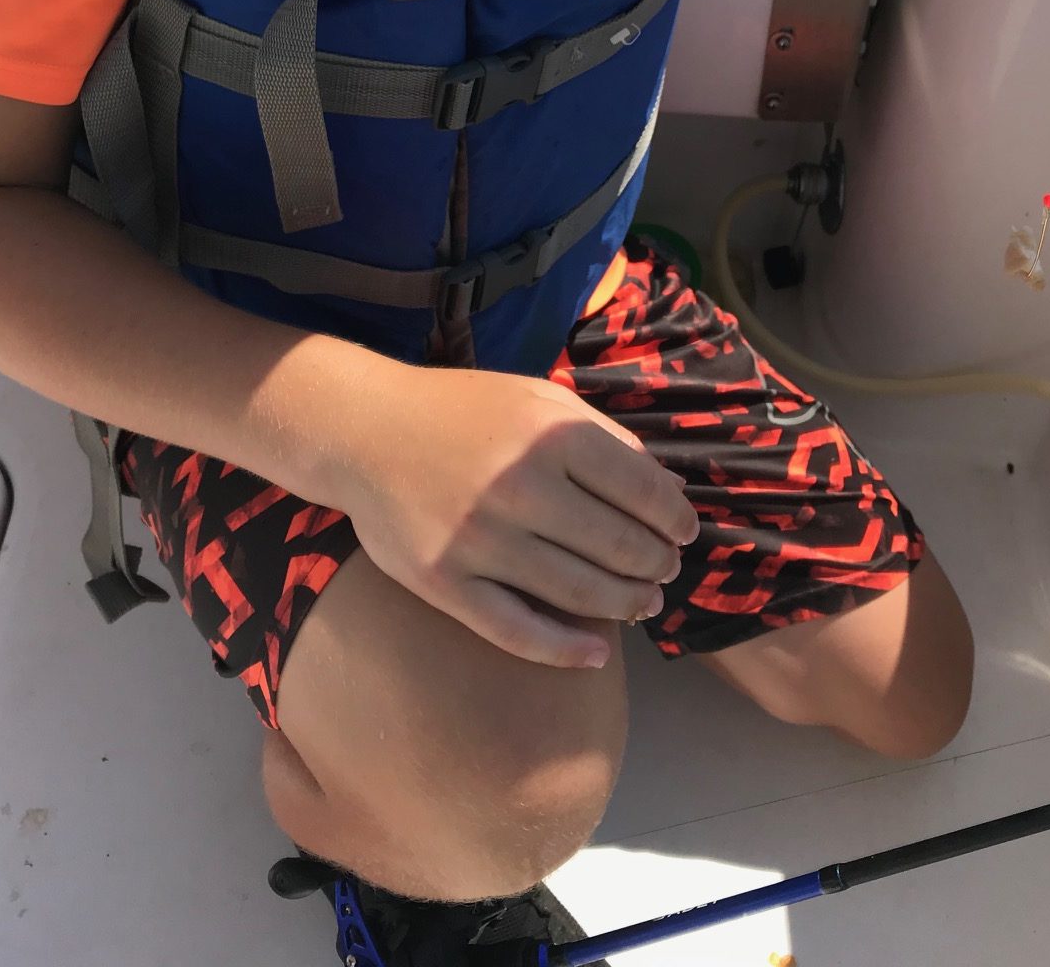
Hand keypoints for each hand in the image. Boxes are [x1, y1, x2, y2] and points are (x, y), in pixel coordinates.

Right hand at [332, 363, 698, 667]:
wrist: (365, 431)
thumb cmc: (463, 410)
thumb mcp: (537, 397)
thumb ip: (602, 437)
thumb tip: (668, 488)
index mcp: (550, 433)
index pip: (641, 490)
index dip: (674, 517)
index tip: (684, 532)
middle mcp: (520, 487)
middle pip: (618, 546)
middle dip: (656, 564)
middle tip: (664, 570)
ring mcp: (480, 540)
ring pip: (579, 592)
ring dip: (626, 604)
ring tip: (644, 603)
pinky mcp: (445, 583)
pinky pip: (518, 631)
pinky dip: (566, 649)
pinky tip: (598, 651)